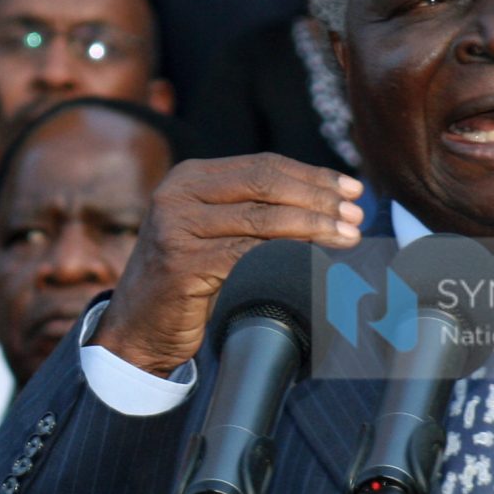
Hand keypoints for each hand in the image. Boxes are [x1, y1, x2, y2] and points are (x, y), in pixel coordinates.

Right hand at [93, 155, 362, 375]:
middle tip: (356, 215)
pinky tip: (315, 263)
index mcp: (189, 177)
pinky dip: (288, 257)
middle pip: (265, 185)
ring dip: (313, 227)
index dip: (312, 174)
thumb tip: (327, 201)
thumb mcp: (214, 231)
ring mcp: (177, 228)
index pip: (262, 165)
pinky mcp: (182, 264)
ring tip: (347, 237)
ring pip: (263, 220)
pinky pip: (249, 255)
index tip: (351, 189)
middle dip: (319, 198)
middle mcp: (178, 194)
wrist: (137, 328)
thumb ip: (252, 210)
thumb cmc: (187, 281)